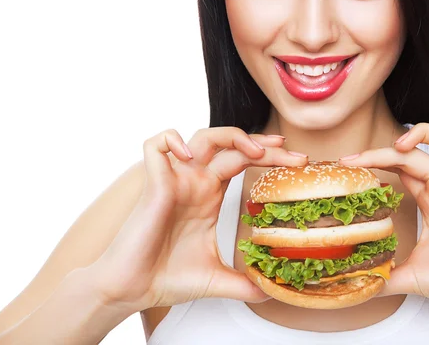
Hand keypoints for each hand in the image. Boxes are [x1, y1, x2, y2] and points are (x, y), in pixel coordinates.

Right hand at [90, 127, 307, 311]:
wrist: (132, 289)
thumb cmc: (166, 278)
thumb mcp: (216, 278)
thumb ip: (244, 283)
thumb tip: (270, 293)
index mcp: (210, 196)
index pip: (244, 162)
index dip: (270, 157)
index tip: (296, 163)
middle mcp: (195, 182)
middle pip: (232, 146)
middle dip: (264, 144)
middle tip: (291, 152)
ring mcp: (175, 180)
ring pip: (201, 136)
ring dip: (229, 135)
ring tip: (253, 150)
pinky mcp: (153, 184)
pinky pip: (155, 146)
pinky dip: (171, 141)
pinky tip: (189, 156)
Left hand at [339, 123, 428, 317]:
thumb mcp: (410, 276)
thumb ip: (384, 276)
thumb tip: (358, 289)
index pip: (399, 167)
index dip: (375, 161)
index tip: (347, 166)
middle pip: (411, 153)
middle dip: (380, 152)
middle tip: (354, 160)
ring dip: (423, 132)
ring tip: (398, 143)